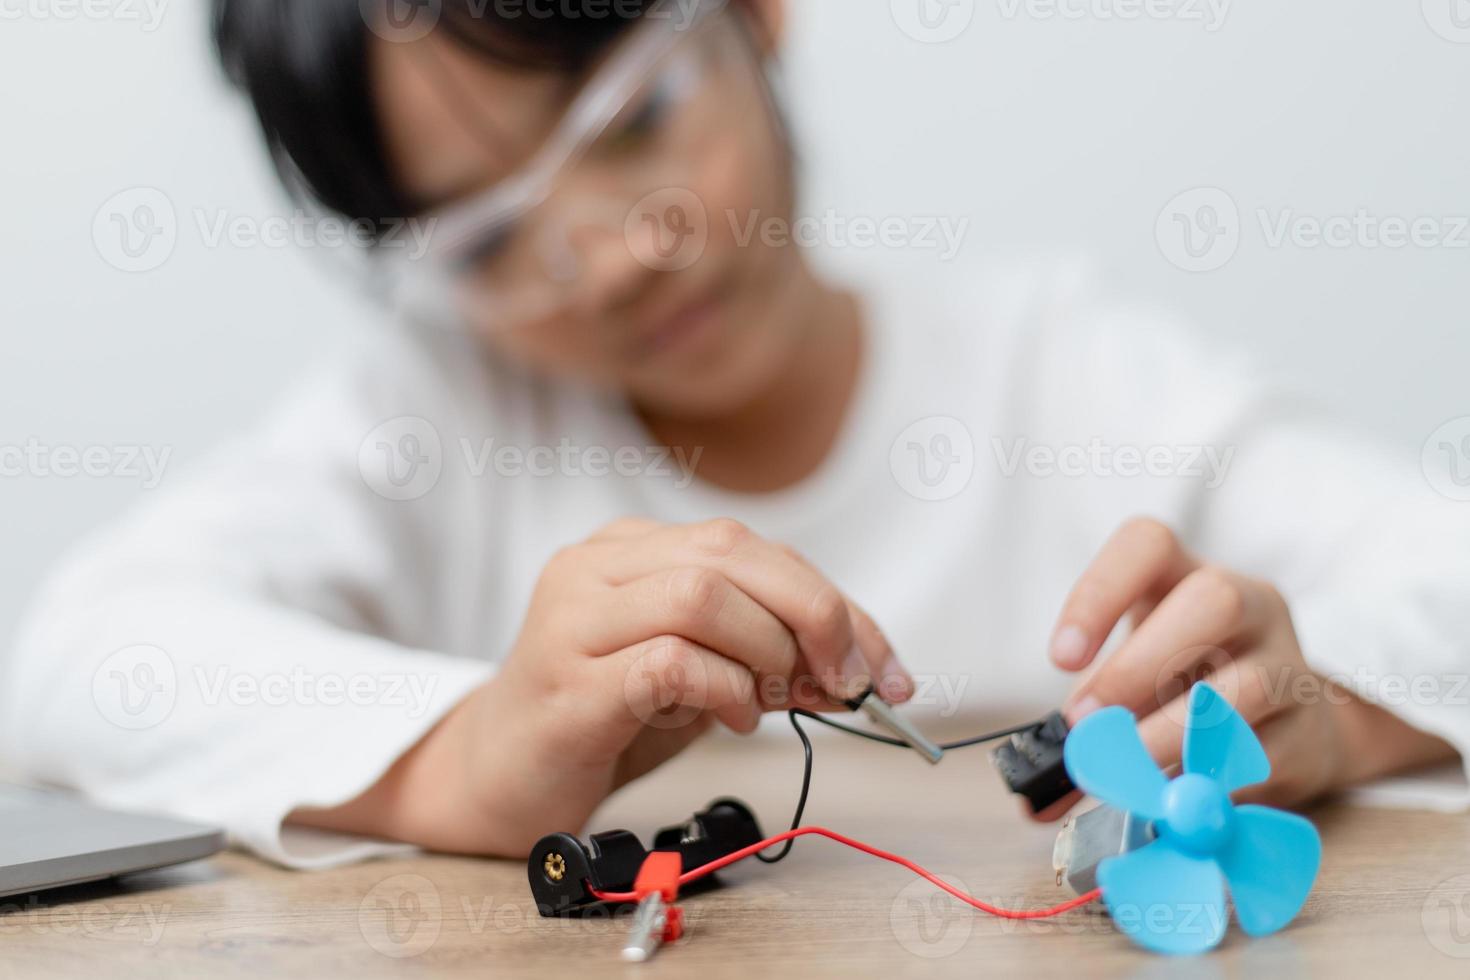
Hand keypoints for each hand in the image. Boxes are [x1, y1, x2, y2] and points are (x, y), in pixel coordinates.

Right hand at [293, 518, 908, 854]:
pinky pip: (669, 660)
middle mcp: (596, 565)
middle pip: (731, 553)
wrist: (497, 777)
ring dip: (768, 650)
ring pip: (702, 593)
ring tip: (775, 698)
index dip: (831, 601)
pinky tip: (732, 717)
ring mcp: (573, 618)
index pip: (751, 546)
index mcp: (630, 547)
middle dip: (816, 615)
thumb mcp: (697, 673)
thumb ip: (764, 654)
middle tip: (851, 681)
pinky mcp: (567, 682)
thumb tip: (859, 665)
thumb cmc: (603, 718)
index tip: (884, 664)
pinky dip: (724, 687)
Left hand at [1034, 518, 1454, 820]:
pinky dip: (1213, 780)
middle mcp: (1249, 603)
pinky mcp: (1311, 729)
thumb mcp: (1132, 686)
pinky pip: (1266, 754)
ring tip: (1126, 773)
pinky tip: (1176, 798)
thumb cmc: (1189, 689)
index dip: (1099, 593)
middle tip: (1085, 724)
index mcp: (1186, 575)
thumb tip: (1034, 799)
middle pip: (1215, 599)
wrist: (1292, 727)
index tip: (1060, 658)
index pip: (1148, 544)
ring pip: (1249, 683)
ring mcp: (1290, 662)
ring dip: (1172, 734)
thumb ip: (1084, 730)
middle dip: (1139, 666)